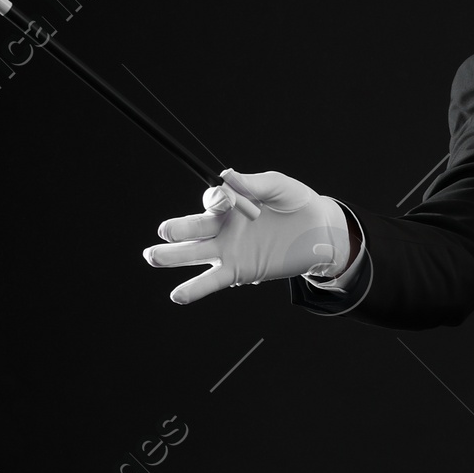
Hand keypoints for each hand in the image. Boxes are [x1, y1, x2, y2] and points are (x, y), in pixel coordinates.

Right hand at [142, 168, 347, 303]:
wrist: (320, 232)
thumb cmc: (297, 203)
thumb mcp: (279, 187)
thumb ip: (254, 183)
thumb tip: (227, 177)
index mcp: (232, 202)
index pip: (213, 200)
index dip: (215, 200)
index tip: (226, 201)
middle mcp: (224, 226)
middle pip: (195, 227)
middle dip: (178, 229)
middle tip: (164, 231)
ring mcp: (229, 250)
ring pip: (195, 253)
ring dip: (173, 256)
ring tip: (153, 257)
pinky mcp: (239, 271)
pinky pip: (213, 280)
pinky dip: (195, 289)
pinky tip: (178, 296)